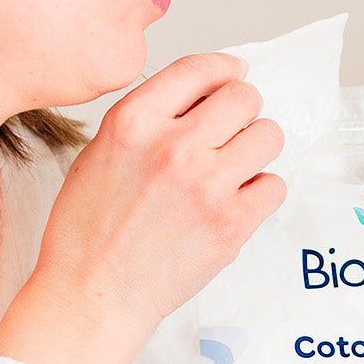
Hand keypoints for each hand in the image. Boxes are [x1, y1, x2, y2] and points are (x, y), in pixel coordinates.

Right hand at [0, 53, 284, 363]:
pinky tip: (236, 202)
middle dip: (243, 111)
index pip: (199, 69)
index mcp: (133, 121)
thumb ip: (151, 120)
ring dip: (256, 148)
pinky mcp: (232, 224)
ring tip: (234, 169)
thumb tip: (205, 97)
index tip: (236, 74)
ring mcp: (207, 186)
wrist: (93, 295)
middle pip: (244, 97)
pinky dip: (261, 191)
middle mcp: (173, 146)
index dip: (225, 68)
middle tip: (232, 132)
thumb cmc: (89, 230)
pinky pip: (274, 185)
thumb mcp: (101, 153)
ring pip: (269, 136)